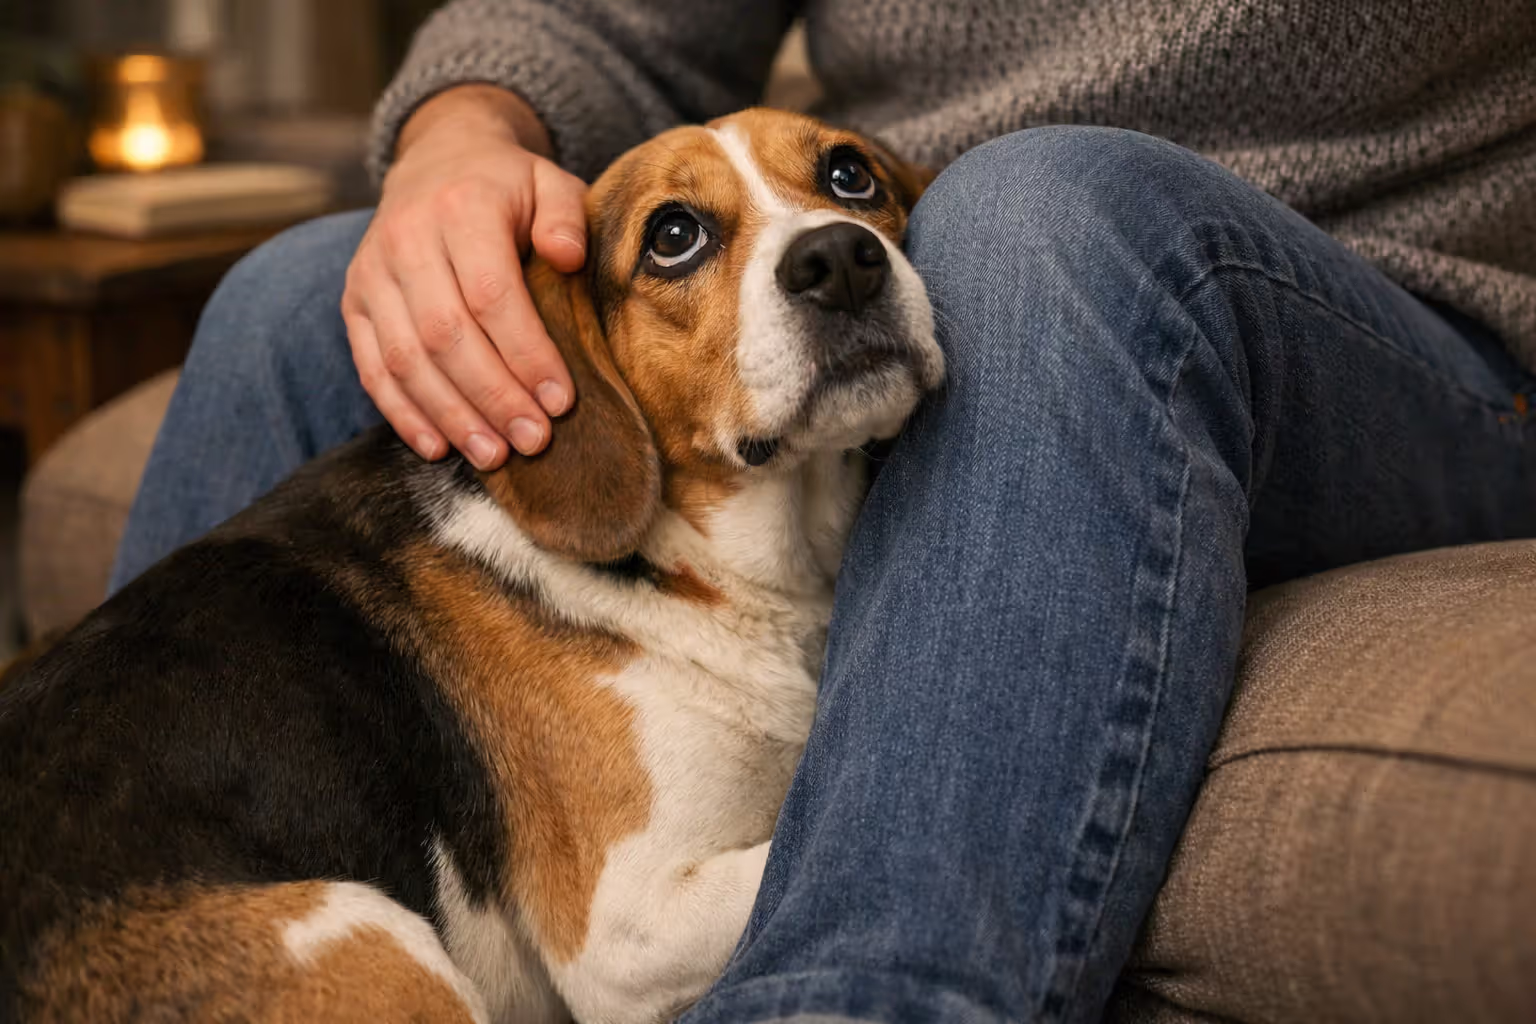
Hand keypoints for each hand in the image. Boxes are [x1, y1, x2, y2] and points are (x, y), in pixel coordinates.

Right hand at [342, 85, 586, 468]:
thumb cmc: (507, 187)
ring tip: (494, 455)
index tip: (561, 400)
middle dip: (492, 396)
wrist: (437, 161)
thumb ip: (565, 216)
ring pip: (406, 359)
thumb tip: (569, 257)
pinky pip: (372, 368)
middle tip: (534, 440)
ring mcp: (371, 273)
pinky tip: (438, 447)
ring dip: (451, 415)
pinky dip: (403, 414)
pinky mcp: (354, 302)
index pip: (490, 294)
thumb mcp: (548, 181)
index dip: (526, 354)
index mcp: (460, 207)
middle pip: (445, 335)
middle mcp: (406, 239)